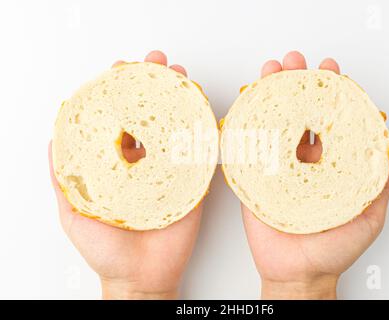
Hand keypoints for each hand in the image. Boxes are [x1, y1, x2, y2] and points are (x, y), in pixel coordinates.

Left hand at [49, 51, 201, 299]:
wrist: (140, 278)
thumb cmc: (106, 250)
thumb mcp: (73, 212)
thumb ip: (63, 178)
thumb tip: (53, 142)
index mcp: (119, 165)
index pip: (120, 120)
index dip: (121, 93)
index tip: (122, 69)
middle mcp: (146, 163)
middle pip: (151, 117)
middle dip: (155, 86)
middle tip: (158, 63)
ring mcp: (170, 171)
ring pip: (176, 128)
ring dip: (180, 100)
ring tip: (181, 78)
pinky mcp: (193, 184)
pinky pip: (200, 153)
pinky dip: (202, 130)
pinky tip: (202, 110)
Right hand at [242, 51, 388, 299]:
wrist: (299, 273)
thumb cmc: (334, 249)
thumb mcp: (369, 214)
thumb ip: (381, 181)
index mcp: (329, 163)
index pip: (329, 119)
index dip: (330, 92)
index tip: (331, 70)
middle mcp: (303, 160)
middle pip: (299, 114)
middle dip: (296, 84)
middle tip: (294, 63)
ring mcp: (277, 167)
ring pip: (274, 123)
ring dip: (270, 96)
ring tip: (269, 73)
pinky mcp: (254, 177)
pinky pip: (249, 147)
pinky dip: (247, 123)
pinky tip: (246, 103)